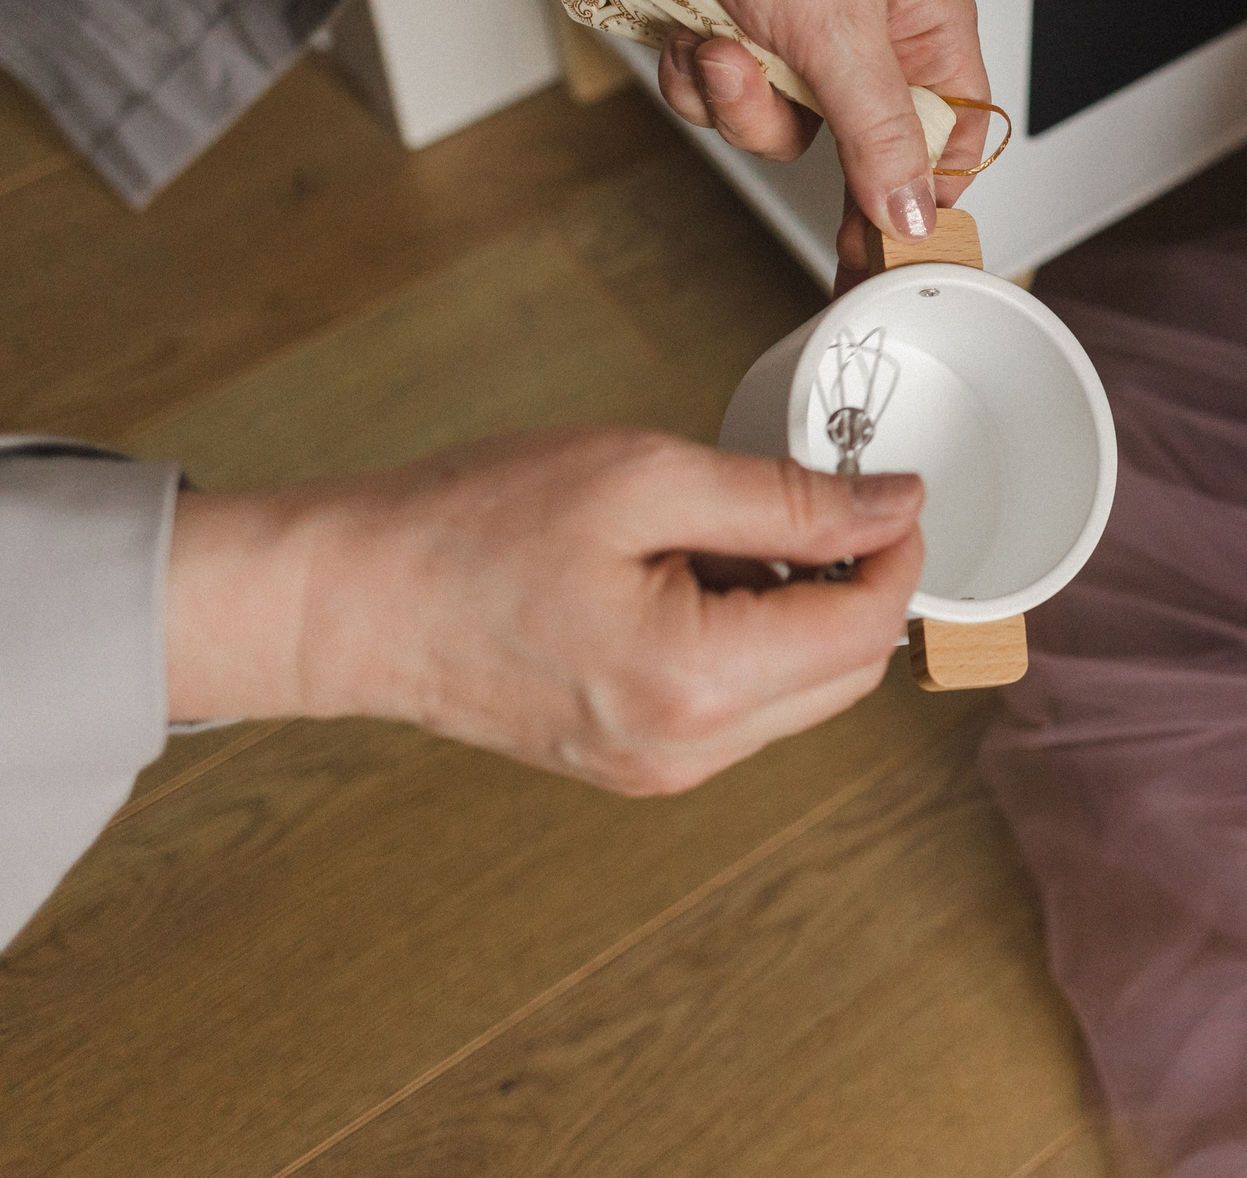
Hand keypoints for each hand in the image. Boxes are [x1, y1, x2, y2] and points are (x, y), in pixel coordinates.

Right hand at [165, 429, 924, 795]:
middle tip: (793, 499)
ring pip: (798, 691)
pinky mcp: (637, 762)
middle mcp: (688, 748)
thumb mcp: (642, 477)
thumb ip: (785, 500)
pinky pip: (739, 703)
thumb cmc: (467, 529)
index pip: (866, 629)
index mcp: (697, 683)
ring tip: (705, 537)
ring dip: (791, 611)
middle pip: (847, 672)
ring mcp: (662, 768)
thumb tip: (892, 506)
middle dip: (849, 583)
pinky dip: (743, 638)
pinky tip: (678, 578)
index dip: (897, 551)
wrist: (349, 600)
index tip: (885, 488)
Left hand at [554, 0, 992, 244]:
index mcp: (930, 33)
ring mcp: (798, 44)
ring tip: (720, 30)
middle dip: (795, 124)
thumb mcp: (837, 26)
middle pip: (855, 155)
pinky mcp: (735, 39)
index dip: (919, 200)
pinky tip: (691, 23)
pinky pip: (717, 105)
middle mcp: (870, 44)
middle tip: (769, 103)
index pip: (951, 149)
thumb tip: (913, 215)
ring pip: (774, 132)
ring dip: (733, 94)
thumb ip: (878, 130)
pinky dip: (694, 74)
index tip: (878, 245)